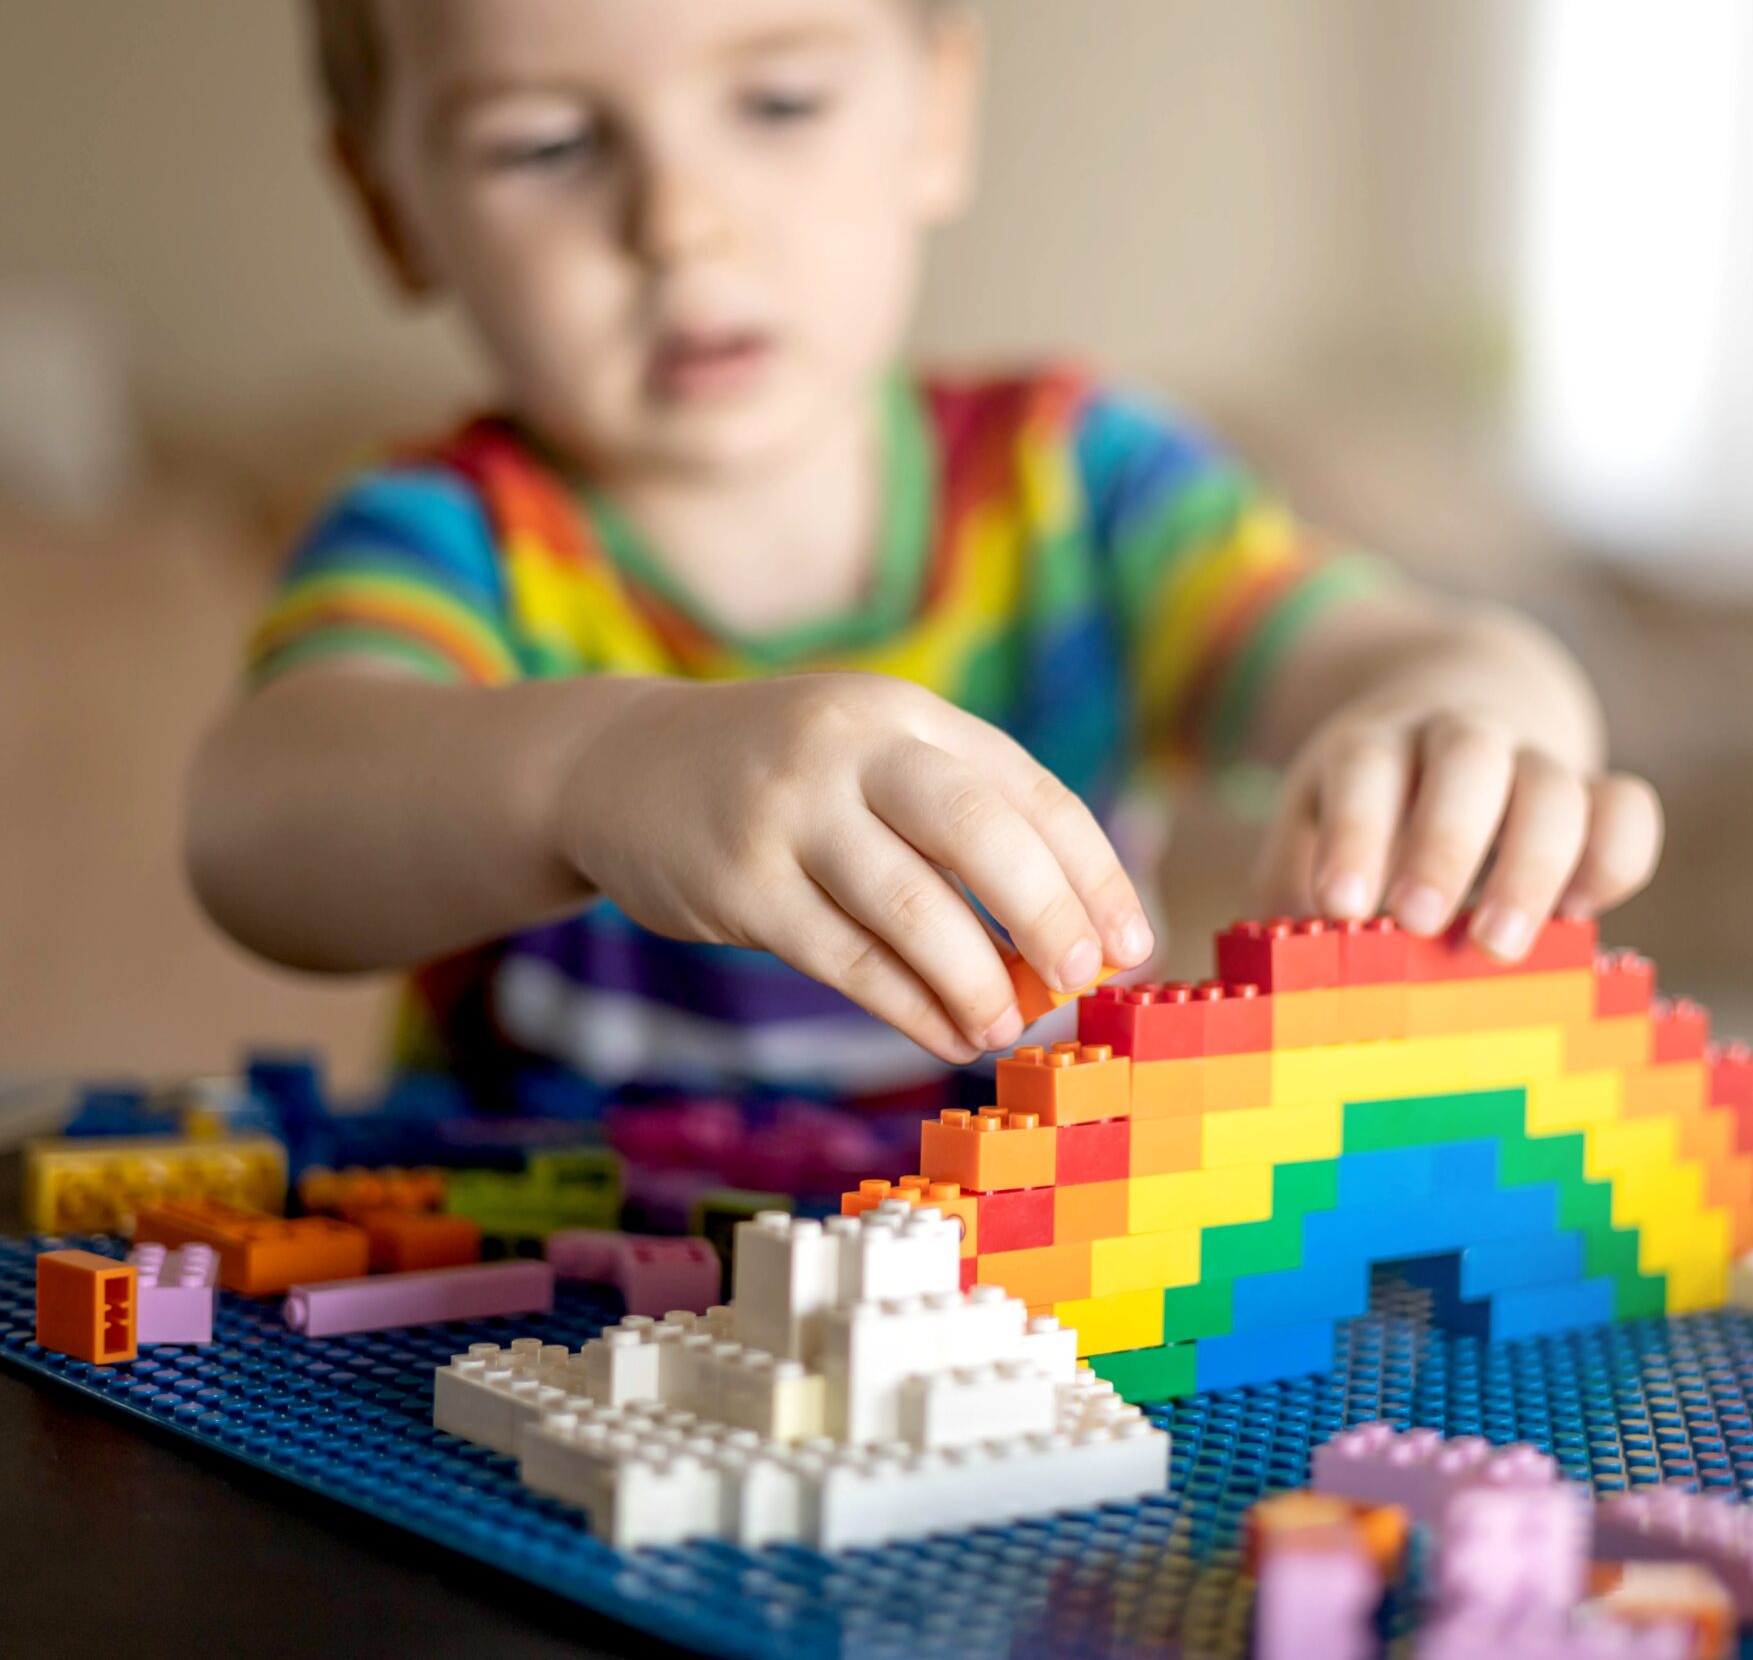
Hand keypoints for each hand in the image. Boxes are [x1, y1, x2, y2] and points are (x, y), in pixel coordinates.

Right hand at [551, 673, 1153, 1063]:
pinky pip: (846, 957)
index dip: (1092, 873)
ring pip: (910, 904)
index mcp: (909, 716)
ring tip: (1009, 1027)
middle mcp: (852, 747)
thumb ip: (963, 825)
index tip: (1133, 945)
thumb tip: (1074, 937)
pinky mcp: (740, 882)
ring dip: (976, 978)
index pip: (1028, 791)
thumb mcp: (874, 762)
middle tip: (1087, 982)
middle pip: (978, 829)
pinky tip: (948, 1036)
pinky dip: (910, 1006)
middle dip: (1048, 913)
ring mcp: (790, 811)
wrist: (619, 767)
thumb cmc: (788, 783)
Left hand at [1255, 696, 1661, 961]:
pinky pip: (1627, 806)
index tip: (1342, 906)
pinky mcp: (1594, 791)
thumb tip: (1275, 977)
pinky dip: (1615, 858)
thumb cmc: (1367, 813)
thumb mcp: (1313, 831)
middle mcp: (1459, 735)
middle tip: (1420, 922)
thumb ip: (1292, 891)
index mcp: (1378, 742)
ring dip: (1532, 865)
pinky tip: (1580, 915)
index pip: (1366, 766)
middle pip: (1468, 758)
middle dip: (1446, 842)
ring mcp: (1533, 757)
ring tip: (1499, 946)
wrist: (1451, 716)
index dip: (1355, 832)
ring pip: (1552, 783)